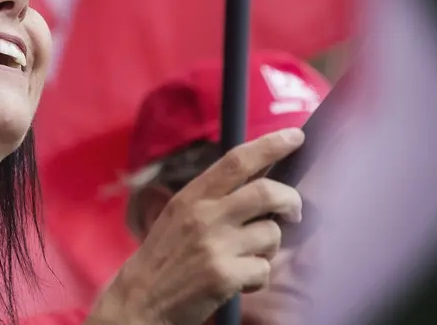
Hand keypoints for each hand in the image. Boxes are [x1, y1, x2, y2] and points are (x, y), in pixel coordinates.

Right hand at [88, 129, 303, 324]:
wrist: (140, 300)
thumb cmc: (164, 257)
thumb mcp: (179, 216)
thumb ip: (214, 198)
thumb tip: (261, 179)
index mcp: (192, 196)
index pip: (236, 160)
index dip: (269, 145)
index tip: (295, 135)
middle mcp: (204, 216)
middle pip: (266, 193)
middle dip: (291, 201)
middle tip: (294, 212)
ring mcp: (215, 246)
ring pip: (271, 234)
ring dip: (269, 248)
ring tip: (248, 257)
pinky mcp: (224, 276)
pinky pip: (264, 270)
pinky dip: (258, 278)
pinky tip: (239, 282)